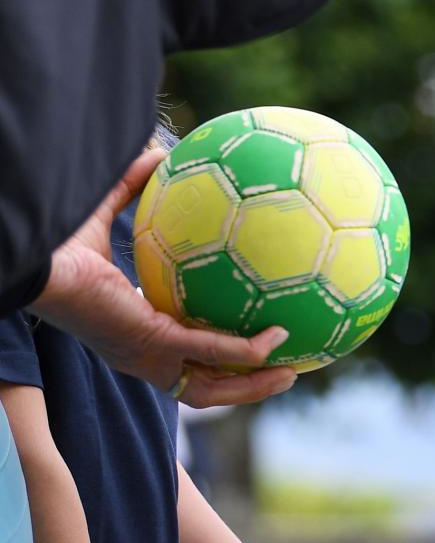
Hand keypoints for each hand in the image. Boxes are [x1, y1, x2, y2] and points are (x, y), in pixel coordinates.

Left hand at [32, 145, 295, 403]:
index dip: (215, 357)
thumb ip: (132, 186)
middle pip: (201, 388)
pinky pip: (211, 352)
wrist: (36, 264)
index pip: (178, 356)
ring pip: (209, 390)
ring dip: (251, 387)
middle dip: (244, 386)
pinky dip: (244, 351)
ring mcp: (146, 355)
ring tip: (290, 372)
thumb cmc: (54, 245)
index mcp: (132, 330)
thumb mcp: (103, 211)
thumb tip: (159, 152)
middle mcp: (140, 354)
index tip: (249, 343)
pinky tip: (274, 337)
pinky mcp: (152, 342)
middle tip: (285, 368)